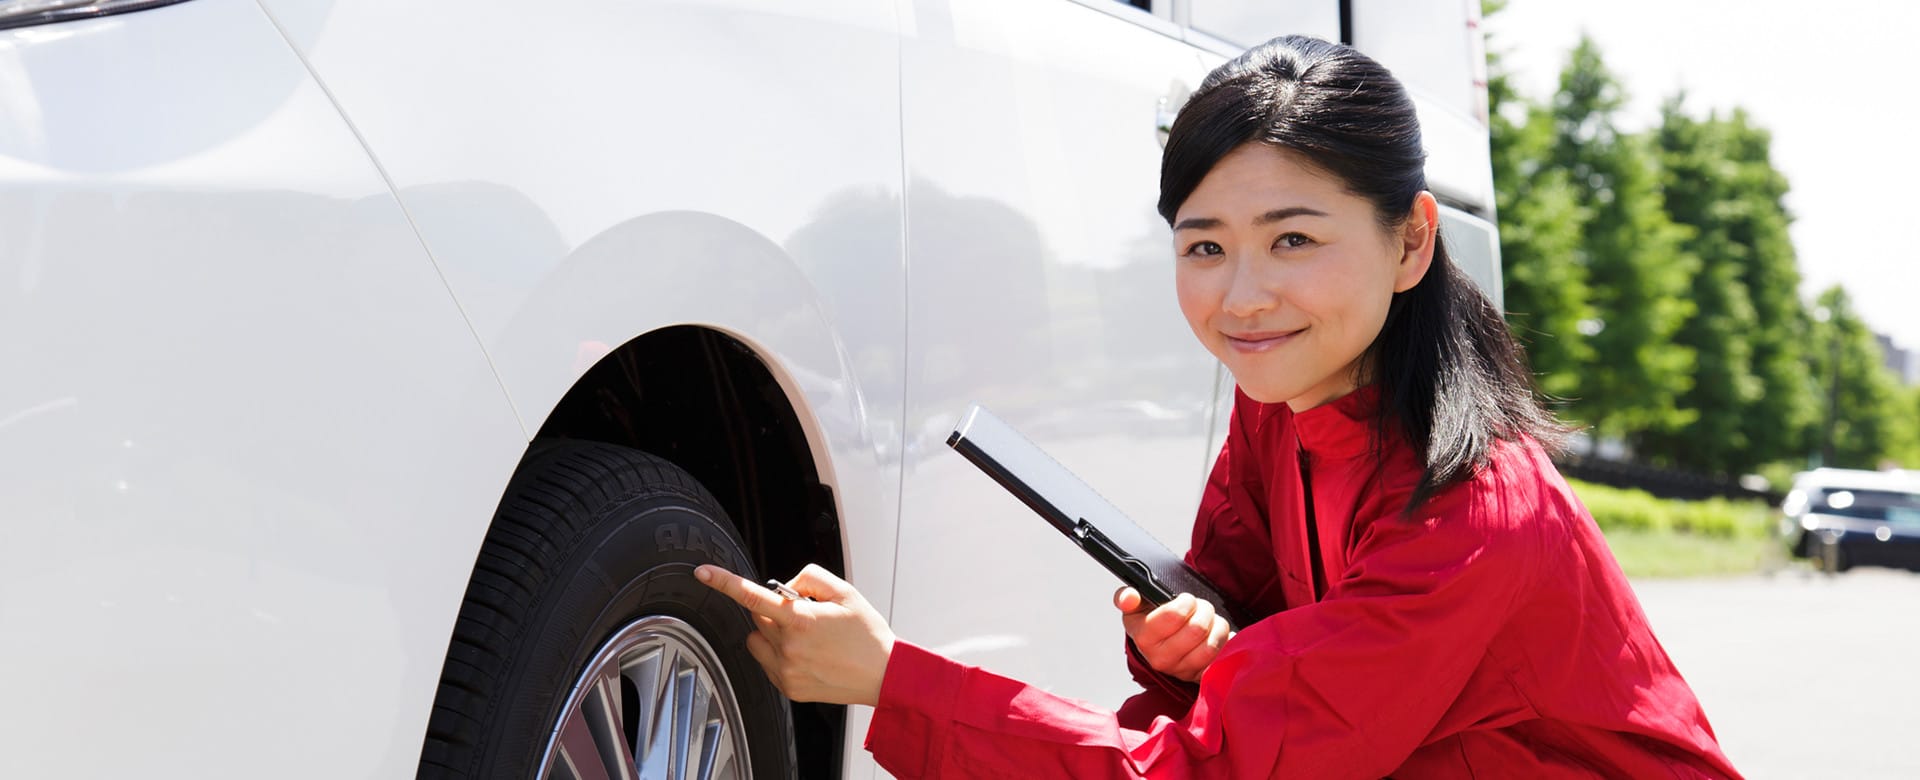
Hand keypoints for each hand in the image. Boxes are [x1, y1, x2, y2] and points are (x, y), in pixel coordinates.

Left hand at [696, 563, 895, 706]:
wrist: (883, 676)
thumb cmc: (866, 633)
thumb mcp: (844, 592)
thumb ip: (810, 578)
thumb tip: (785, 586)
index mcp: (800, 620)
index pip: (752, 596)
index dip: (724, 582)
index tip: (702, 573)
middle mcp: (788, 647)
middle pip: (757, 616)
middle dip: (774, 609)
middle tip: (805, 614)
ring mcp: (786, 671)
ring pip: (757, 640)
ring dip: (771, 632)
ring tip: (805, 638)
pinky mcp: (788, 687)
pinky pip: (767, 662)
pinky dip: (779, 654)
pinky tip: (808, 655)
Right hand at [1115, 588, 1232, 682]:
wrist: (1160, 645)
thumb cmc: (1152, 619)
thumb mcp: (1136, 605)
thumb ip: (1127, 597)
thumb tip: (1129, 598)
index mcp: (1143, 637)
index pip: (1174, 616)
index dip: (1186, 602)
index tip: (1187, 600)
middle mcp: (1159, 659)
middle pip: (1197, 629)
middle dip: (1204, 611)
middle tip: (1201, 608)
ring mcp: (1180, 671)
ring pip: (1211, 644)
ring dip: (1217, 626)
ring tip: (1211, 620)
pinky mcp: (1199, 677)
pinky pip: (1221, 660)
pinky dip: (1224, 645)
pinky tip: (1217, 637)